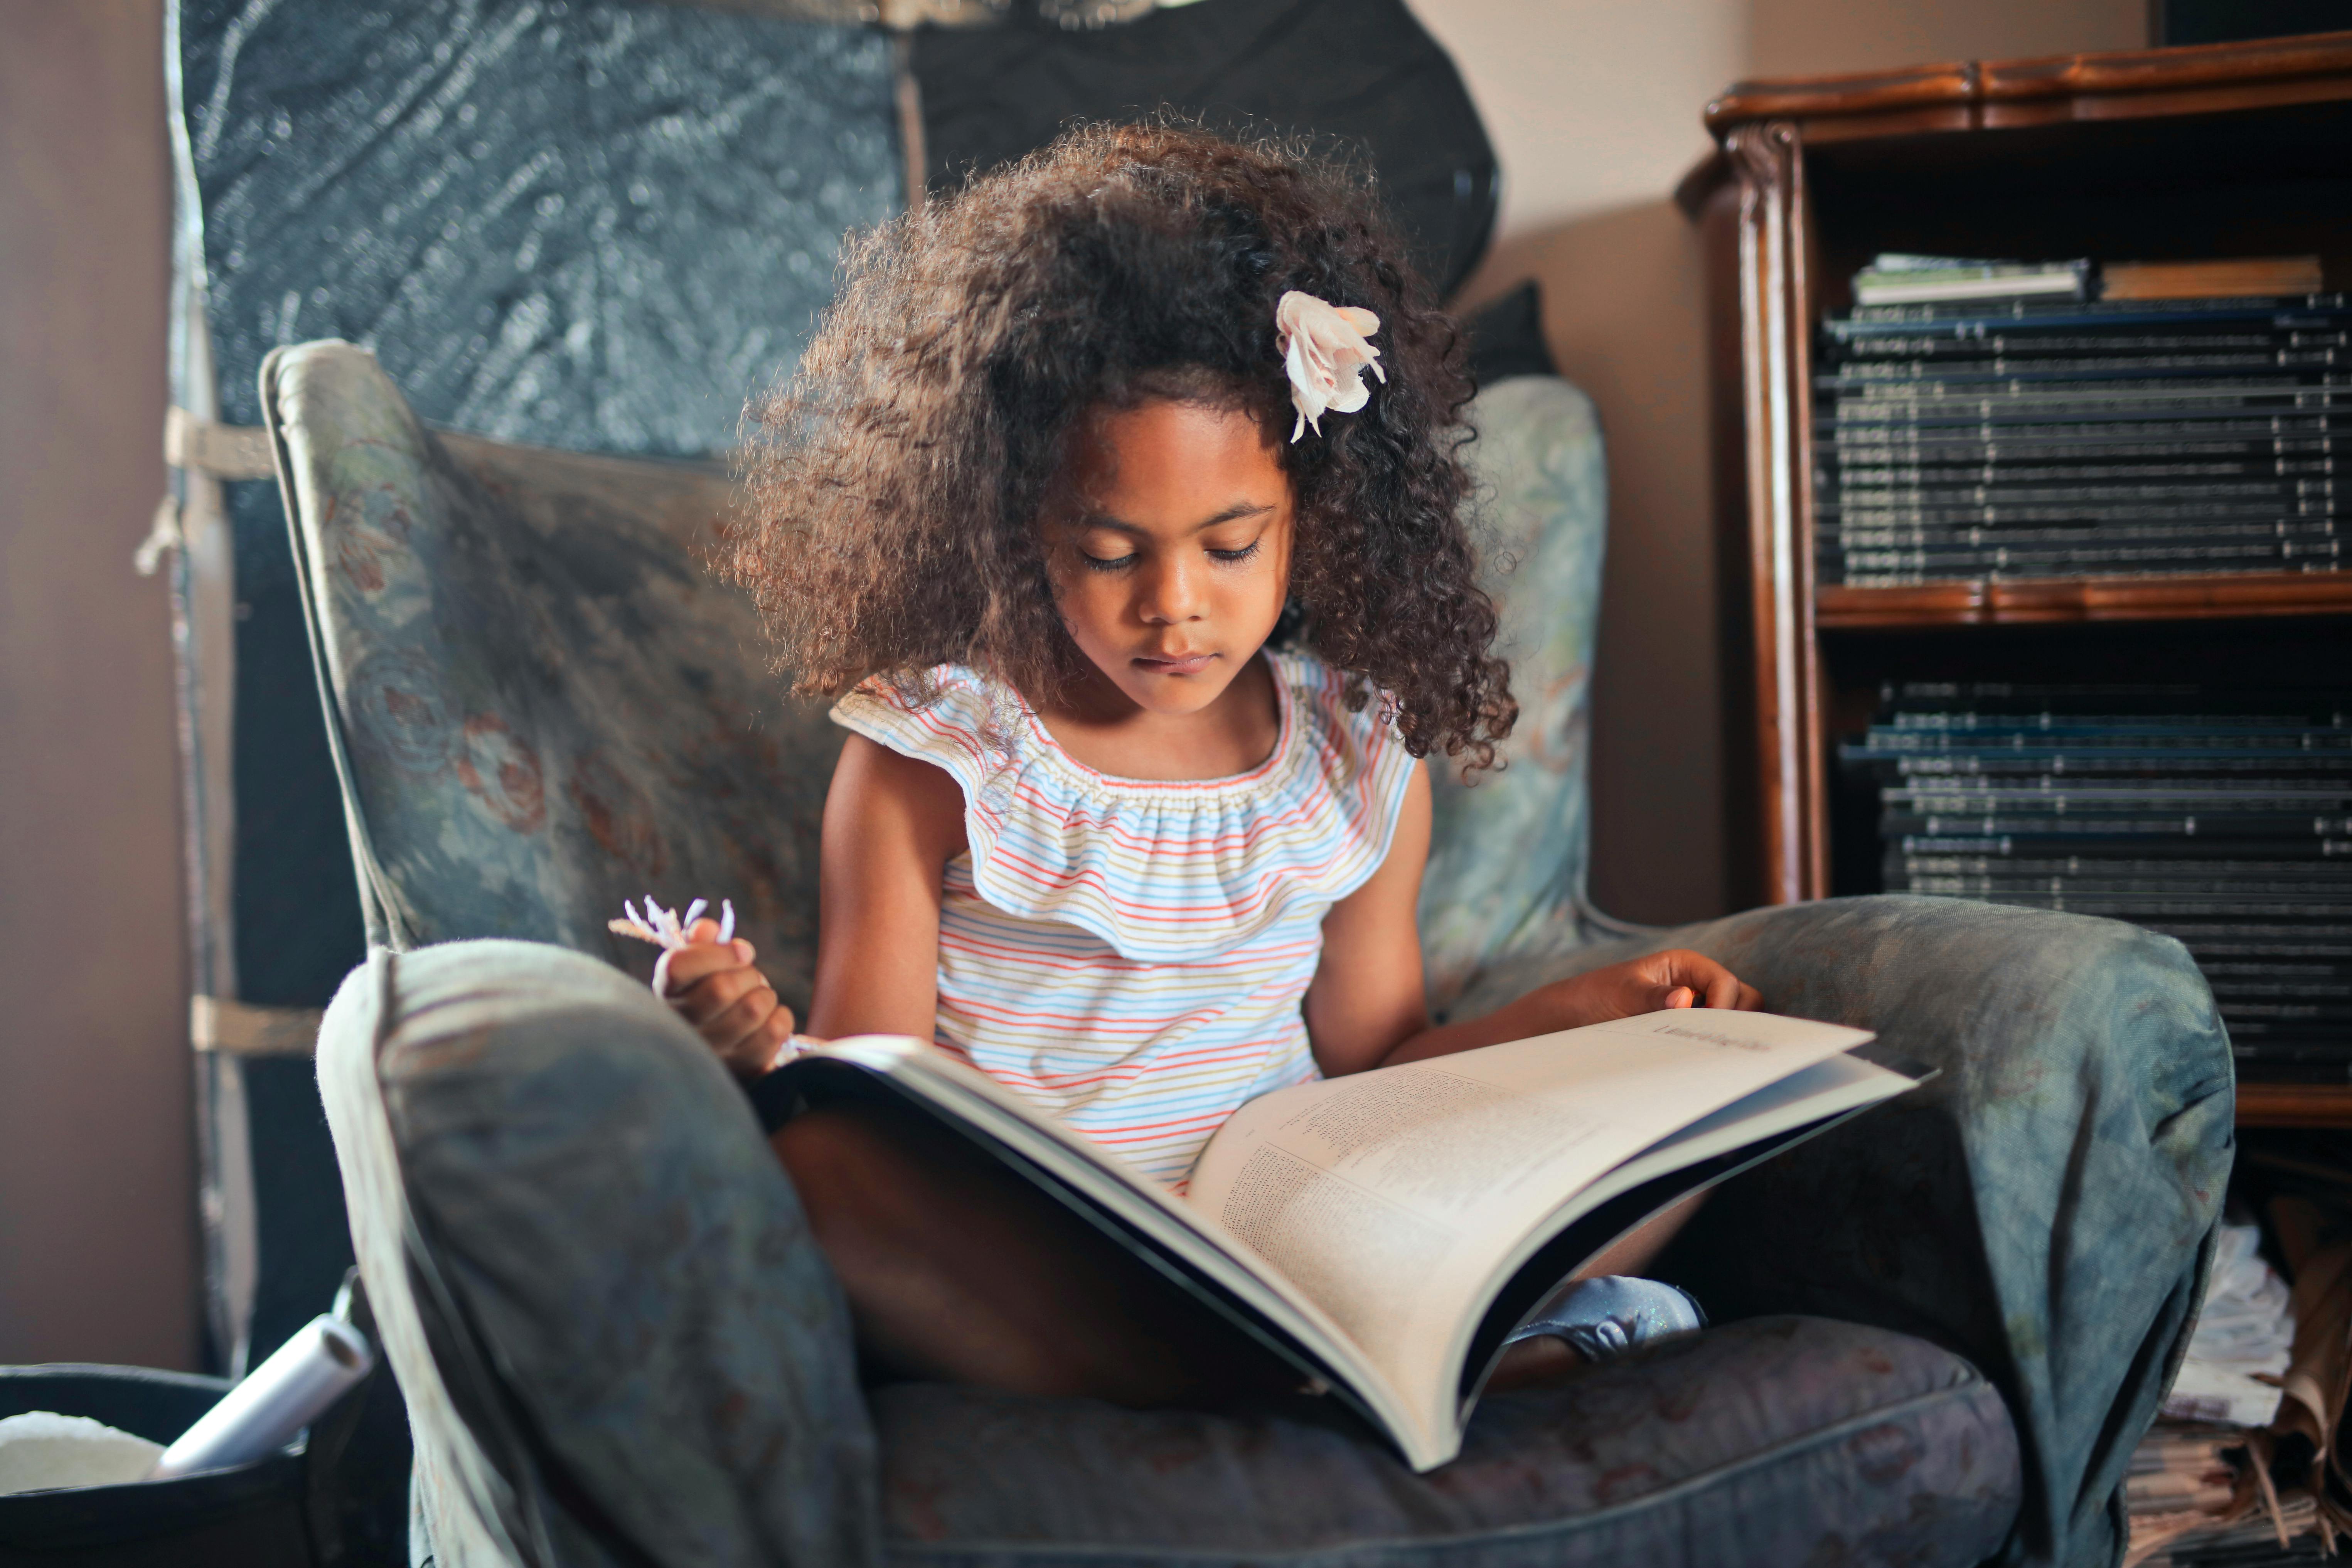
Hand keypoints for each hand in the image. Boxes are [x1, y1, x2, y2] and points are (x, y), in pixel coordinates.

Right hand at [656, 917, 797, 1077]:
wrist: (725, 1046)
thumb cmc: (712, 993)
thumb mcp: (701, 964)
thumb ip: (702, 941)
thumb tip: (707, 930)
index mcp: (666, 992)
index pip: (678, 966)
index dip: (718, 953)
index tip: (743, 952)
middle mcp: (681, 1026)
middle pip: (722, 988)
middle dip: (748, 975)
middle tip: (750, 979)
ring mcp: (711, 1053)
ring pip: (753, 1008)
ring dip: (765, 995)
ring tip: (756, 1000)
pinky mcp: (742, 1068)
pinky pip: (775, 1030)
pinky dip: (781, 1017)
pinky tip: (768, 1020)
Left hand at [1538, 949, 1761, 1030]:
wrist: (1572, 1016)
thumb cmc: (1595, 996)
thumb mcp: (1622, 995)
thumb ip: (1653, 997)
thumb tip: (1684, 999)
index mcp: (1684, 964)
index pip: (1725, 982)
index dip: (1724, 1005)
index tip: (1706, 1029)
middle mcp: (1695, 982)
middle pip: (1742, 997)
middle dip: (1737, 1017)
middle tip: (1716, 1041)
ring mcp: (1694, 1005)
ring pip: (1734, 1016)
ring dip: (1727, 1031)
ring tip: (1708, 1050)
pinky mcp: (1687, 1025)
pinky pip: (1713, 1032)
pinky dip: (1712, 1041)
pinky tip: (1698, 1057)